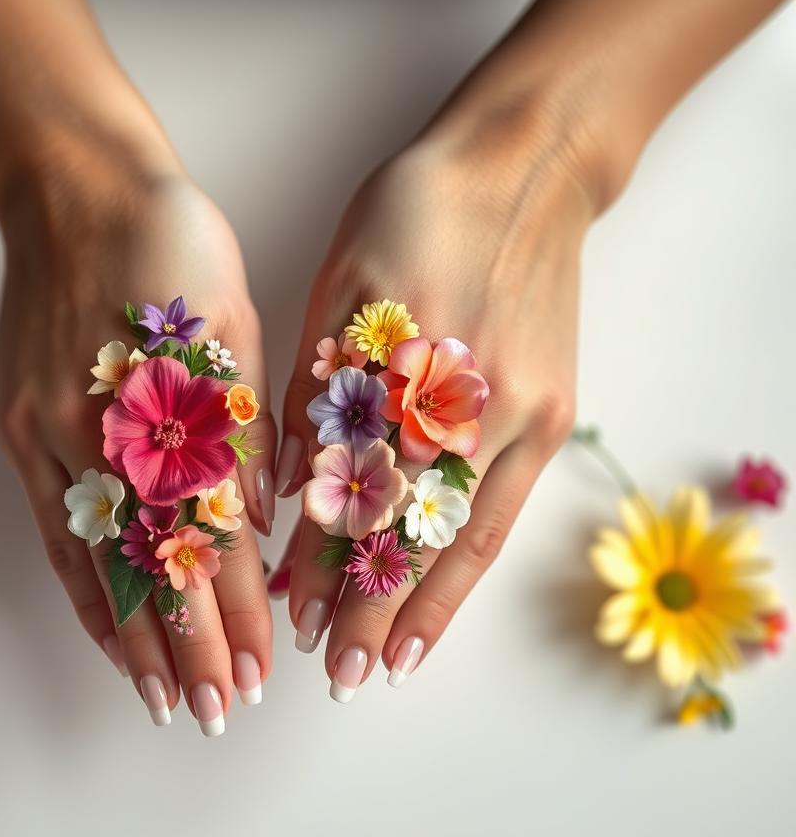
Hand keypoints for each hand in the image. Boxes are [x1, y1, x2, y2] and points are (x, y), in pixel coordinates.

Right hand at [0, 138, 275, 732]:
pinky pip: (53, 533)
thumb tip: (256, 523)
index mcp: (181, 409)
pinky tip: (104, 634)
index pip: (215, 543)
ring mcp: (57, 438)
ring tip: (161, 700)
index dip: (236, 614)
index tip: (259, 671)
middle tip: (216, 712)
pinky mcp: (21, 432)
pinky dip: (82, 591)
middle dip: (190, 649)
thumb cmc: (174, 247)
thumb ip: (246, 430)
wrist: (76, 193)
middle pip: (156, 569)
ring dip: (133, 641)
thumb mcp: (237, 325)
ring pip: (100, 565)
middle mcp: (113, 436)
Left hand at [275, 118, 592, 697]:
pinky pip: (503, 513)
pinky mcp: (551, 416)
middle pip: (400, 527)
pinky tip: (442, 613)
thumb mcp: (339, 281)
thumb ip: (311, 389)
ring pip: (455, 536)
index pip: (345, 488)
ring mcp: (512, 412)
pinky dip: (468, 572)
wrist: (523, 167)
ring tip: (384, 667)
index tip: (286, 611)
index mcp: (390, 361)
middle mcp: (455, 399)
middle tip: (332, 669)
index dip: (316, 556)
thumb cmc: (413, 210)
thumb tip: (290, 486)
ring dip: (416, 608)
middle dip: (364, 605)